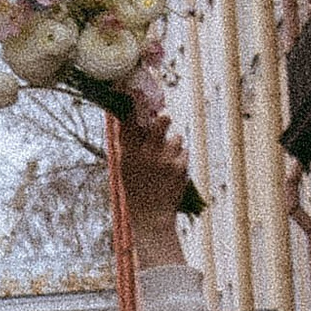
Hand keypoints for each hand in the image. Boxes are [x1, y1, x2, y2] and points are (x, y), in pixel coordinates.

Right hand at [115, 107, 195, 267]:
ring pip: (176, 137)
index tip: (137, 93)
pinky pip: (184, 152)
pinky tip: (172, 172)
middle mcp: (145, 154)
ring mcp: (164, 160)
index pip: (130, 122)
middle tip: (164, 120)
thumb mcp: (126, 168)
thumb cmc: (137, 190)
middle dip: (164, 120)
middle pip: (160, 122)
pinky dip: (180, 159)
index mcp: (128, 154)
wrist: (151, 217)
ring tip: (166, 160)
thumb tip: (137, 118)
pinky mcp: (180, 167)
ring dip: (173, 145)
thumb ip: (131, 144)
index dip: (135, 105)